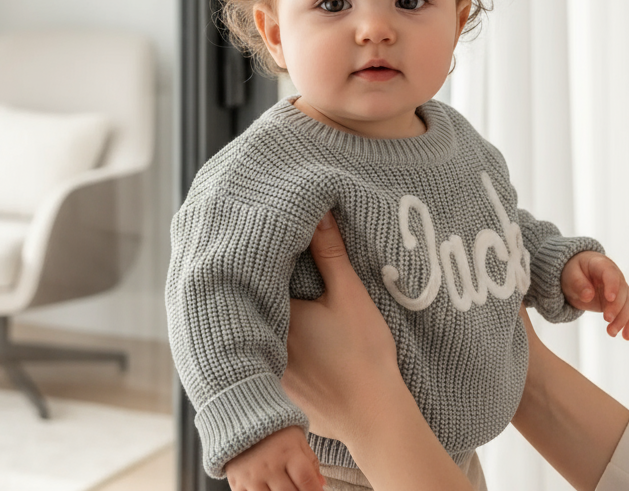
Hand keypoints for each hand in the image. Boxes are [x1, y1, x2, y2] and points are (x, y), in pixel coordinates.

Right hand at [225, 425, 324, 490]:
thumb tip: (321, 484)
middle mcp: (269, 466)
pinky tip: (269, 489)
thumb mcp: (297, 439)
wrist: (242, 419)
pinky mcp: (237, 484)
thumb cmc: (275, 430)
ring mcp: (252, 477)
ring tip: (285, 488)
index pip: (306, 480)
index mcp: (288, 452)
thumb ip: (310, 462)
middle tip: (300, 489)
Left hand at [282, 212, 401, 441]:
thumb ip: (330, 253)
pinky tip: (291, 342)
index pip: (259, 279)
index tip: (267, 244)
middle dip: (262, 289)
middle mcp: (263, 343)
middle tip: (269, 267)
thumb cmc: (364, 353)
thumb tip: (318, 213)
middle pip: (255, 306)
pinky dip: (272, 347)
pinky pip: (266, 360)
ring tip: (277, 300)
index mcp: (278, 315)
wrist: (373, 415)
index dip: (263, 262)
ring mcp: (269, 370)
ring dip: (265, 318)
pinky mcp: (279, 391)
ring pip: (259, 333)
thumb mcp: (350, 294)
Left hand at [560, 251, 628, 338]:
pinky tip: (626, 336)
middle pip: (622, 292)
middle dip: (617, 307)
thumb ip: (578, 283)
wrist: (578, 274)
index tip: (609, 298)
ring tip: (611, 332)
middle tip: (607, 320)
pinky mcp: (620, 303)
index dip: (612, 285)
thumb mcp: (570, 275)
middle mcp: (615, 277)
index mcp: (602, 265)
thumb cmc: (573, 271)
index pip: (611, 274)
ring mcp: (619, 290)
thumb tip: (588, 295)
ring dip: (622, 320)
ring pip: (627, 305)